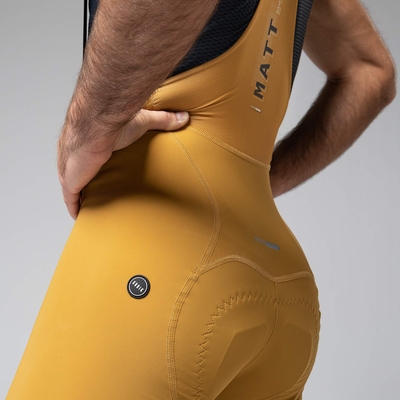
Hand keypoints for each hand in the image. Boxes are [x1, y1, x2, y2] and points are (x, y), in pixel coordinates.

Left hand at [58, 110, 188, 219]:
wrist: (98, 125)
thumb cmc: (114, 122)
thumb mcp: (144, 121)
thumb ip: (163, 120)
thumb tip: (184, 117)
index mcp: (87, 143)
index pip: (87, 158)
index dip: (91, 166)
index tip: (99, 174)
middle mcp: (73, 157)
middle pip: (77, 174)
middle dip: (83, 184)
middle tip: (95, 194)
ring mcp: (69, 171)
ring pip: (72, 189)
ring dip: (78, 198)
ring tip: (89, 208)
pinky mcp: (70, 182)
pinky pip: (70, 200)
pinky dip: (74, 208)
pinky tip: (80, 216)